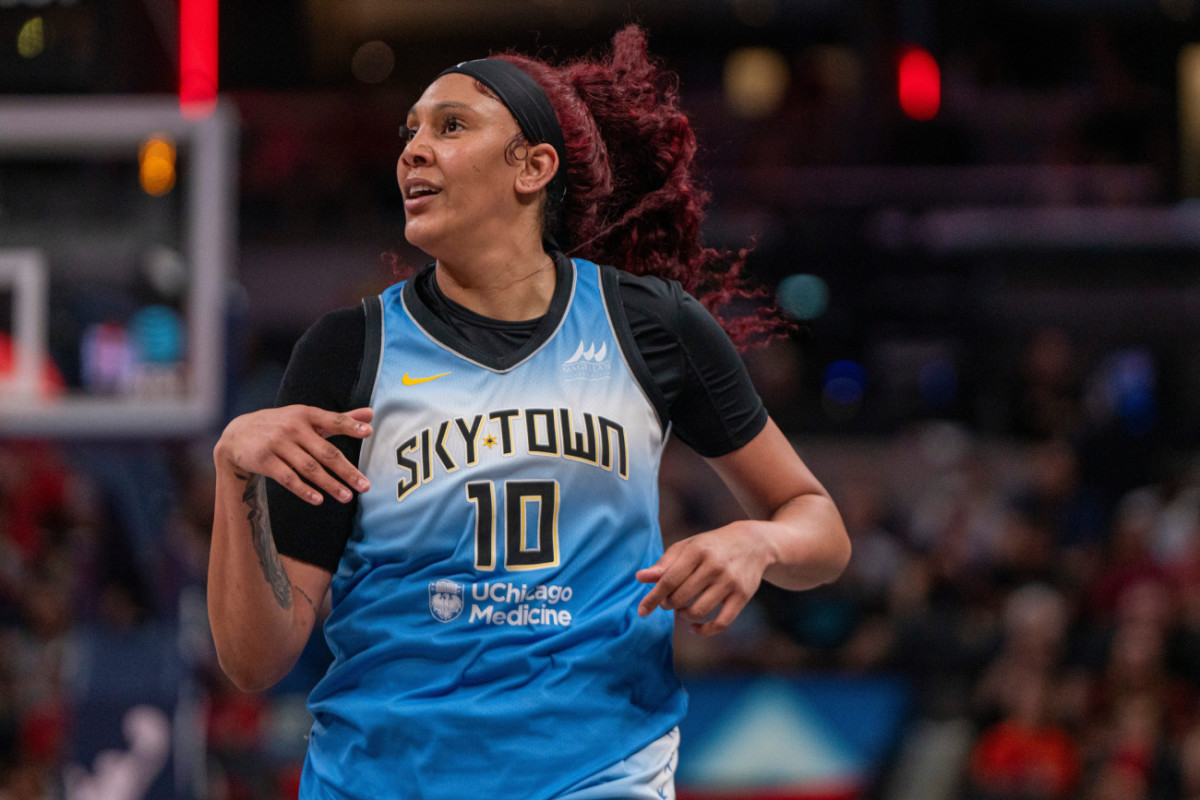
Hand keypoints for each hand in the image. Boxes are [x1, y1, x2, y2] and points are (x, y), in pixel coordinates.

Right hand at [214, 405, 373, 504]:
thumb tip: (371, 415)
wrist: (238, 433)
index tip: (368, 432)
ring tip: (347, 497)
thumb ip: (340, 419)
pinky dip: (304, 490)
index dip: (350, 426)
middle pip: (325, 452)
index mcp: (307, 415)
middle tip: (366, 486)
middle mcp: (293, 427)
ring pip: (309, 468)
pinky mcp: (264, 460)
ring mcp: (278, 444)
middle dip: (347, 470)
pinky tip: (319, 500)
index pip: (332, 420)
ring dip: (330, 484)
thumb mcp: (308, 418)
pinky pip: (288, 478)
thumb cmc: (283, 426)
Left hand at [635, 522, 773, 635]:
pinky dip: (705, 630)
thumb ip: (664, 564)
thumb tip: (640, 578)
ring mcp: (730, 582)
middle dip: (668, 604)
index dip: (653, 597)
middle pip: (681, 597)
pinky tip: (695, 627)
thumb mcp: (687, 547)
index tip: (642, 610)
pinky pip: (721, 623)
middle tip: (668, 602)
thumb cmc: (711, 546)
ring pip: (698, 611)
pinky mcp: (742, 596)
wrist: (752, 542)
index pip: (669, 580)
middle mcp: (714, 566)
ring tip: (682, 610)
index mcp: (697, 550)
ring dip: (683, 616)